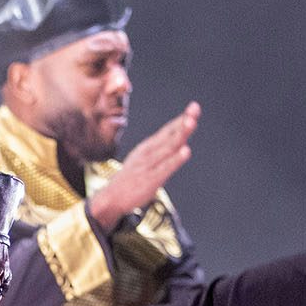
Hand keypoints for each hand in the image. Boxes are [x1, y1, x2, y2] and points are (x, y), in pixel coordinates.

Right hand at [87, 102, 199, 227]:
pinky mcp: (149, 180)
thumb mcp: (145, 159)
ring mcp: (148, 165)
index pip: (167, 131)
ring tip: (191, 122)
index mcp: (148, 147)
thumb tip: (179, 138)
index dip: (181, 119)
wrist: (111, 198)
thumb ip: (161, 149)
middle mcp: (148, 153)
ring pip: (167, 148)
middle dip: (182, 122)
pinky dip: (175, 159)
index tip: (194, 107)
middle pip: (169, 136)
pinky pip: (164, 168)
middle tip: (194, 109)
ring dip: (179, 135)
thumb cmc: (132, 178)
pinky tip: (185, 151)